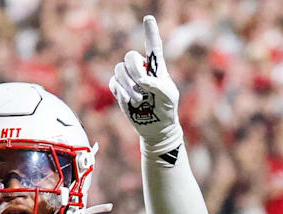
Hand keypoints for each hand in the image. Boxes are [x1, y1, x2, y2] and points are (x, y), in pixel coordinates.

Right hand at [109, 15, 182, 152]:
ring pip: (119, 70)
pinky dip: (121, 92)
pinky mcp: (119, 90)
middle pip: (130, 57)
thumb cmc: (167, 108)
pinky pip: (113, 83)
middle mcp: (141, 69)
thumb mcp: (169, 96)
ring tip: (139, 98)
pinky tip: (130, 100)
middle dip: (134, 69)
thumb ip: (158, 85)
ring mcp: (129, 79)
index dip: (150, 32)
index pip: (152, 46)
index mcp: (156, 67)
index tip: (149, 18)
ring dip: (128, 85)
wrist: (156, 127)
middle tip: (142, 84)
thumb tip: (142, 81)